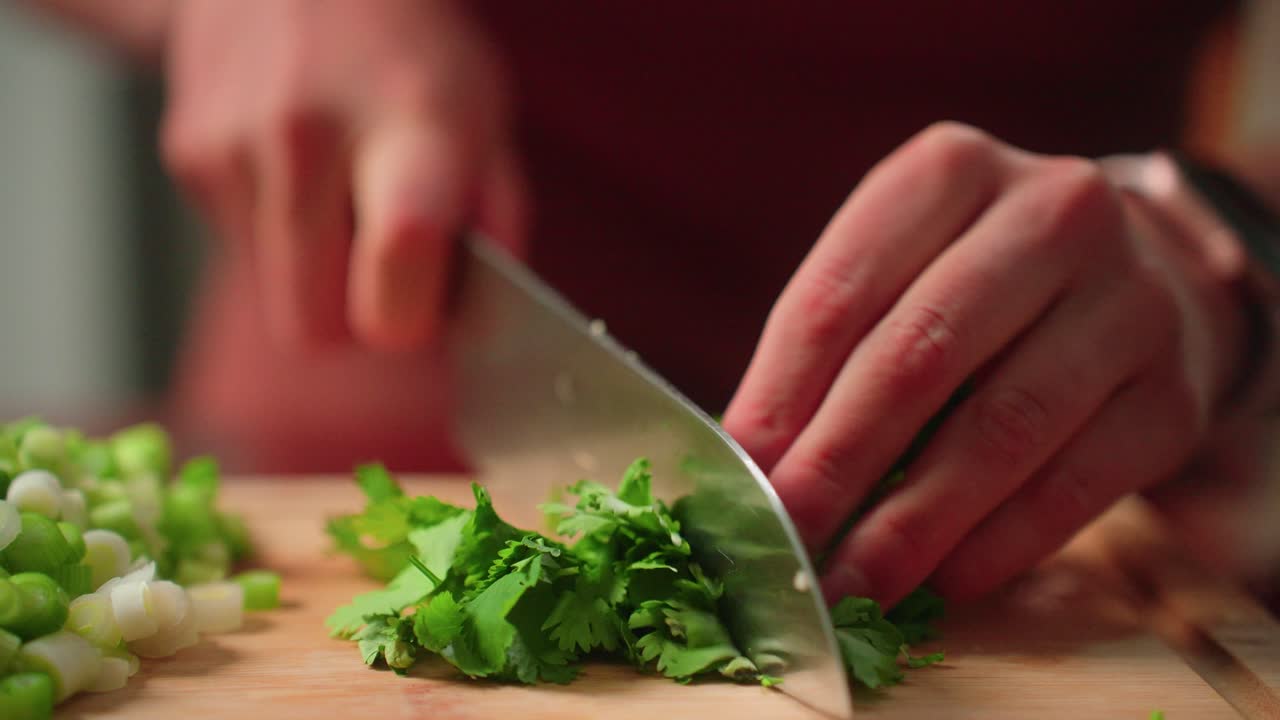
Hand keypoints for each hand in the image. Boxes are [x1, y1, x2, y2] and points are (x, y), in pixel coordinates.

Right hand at [161, 0, 524, 348]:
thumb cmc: (411, 52)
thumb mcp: (486, 116)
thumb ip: (494, 225)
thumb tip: (471, 330)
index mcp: (408, 126)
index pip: (399, 270)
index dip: (412, 319)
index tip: (425, 304)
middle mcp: (309, 134)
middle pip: (315, 327)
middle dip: (355, 319)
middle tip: (387, 264)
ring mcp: (235, 144)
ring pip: (276, 296)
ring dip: (317, 272)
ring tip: (342, 190)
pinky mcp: (189, 153)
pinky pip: (242, 249)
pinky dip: (278, 230)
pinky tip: (300, 166)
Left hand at [722, 122, 1249, 606]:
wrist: (1132, 282)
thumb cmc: (974, 285)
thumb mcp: (899, 273)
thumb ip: (828, 350)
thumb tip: (752, 463)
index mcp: (949, 171)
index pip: (840, 292)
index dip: (780, 394)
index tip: (740, 472)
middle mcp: (1052, 213)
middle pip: (919, 355)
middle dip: (838, 461)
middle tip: (787, 536)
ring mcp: (1129, 300)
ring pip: (1002, 427)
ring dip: (913, 522)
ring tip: (853, 581)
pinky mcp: (1172, 393)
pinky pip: (1077, 485)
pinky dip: (999, 543)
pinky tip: (943, 580)